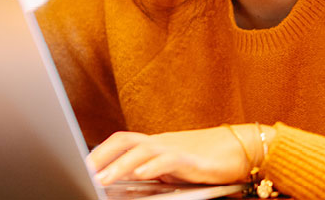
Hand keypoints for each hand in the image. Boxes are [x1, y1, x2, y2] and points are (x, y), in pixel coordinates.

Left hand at [86, 125, 264, 185]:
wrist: (244, 149)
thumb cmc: (209, 161)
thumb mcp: (175, 168)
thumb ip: (153, 172)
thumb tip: (126, 182)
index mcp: (155, 144)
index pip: (120, 142)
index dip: (99, 152)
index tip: (80, 165)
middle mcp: (161, 143)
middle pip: (123, 141)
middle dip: (101, 156)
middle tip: (82, 172)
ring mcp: (175, 148)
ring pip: (140, 150)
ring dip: (118, 165)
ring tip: (100, 179)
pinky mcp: (191, 159)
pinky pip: (166, 160)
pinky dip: (150, 167)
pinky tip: (137, 175)